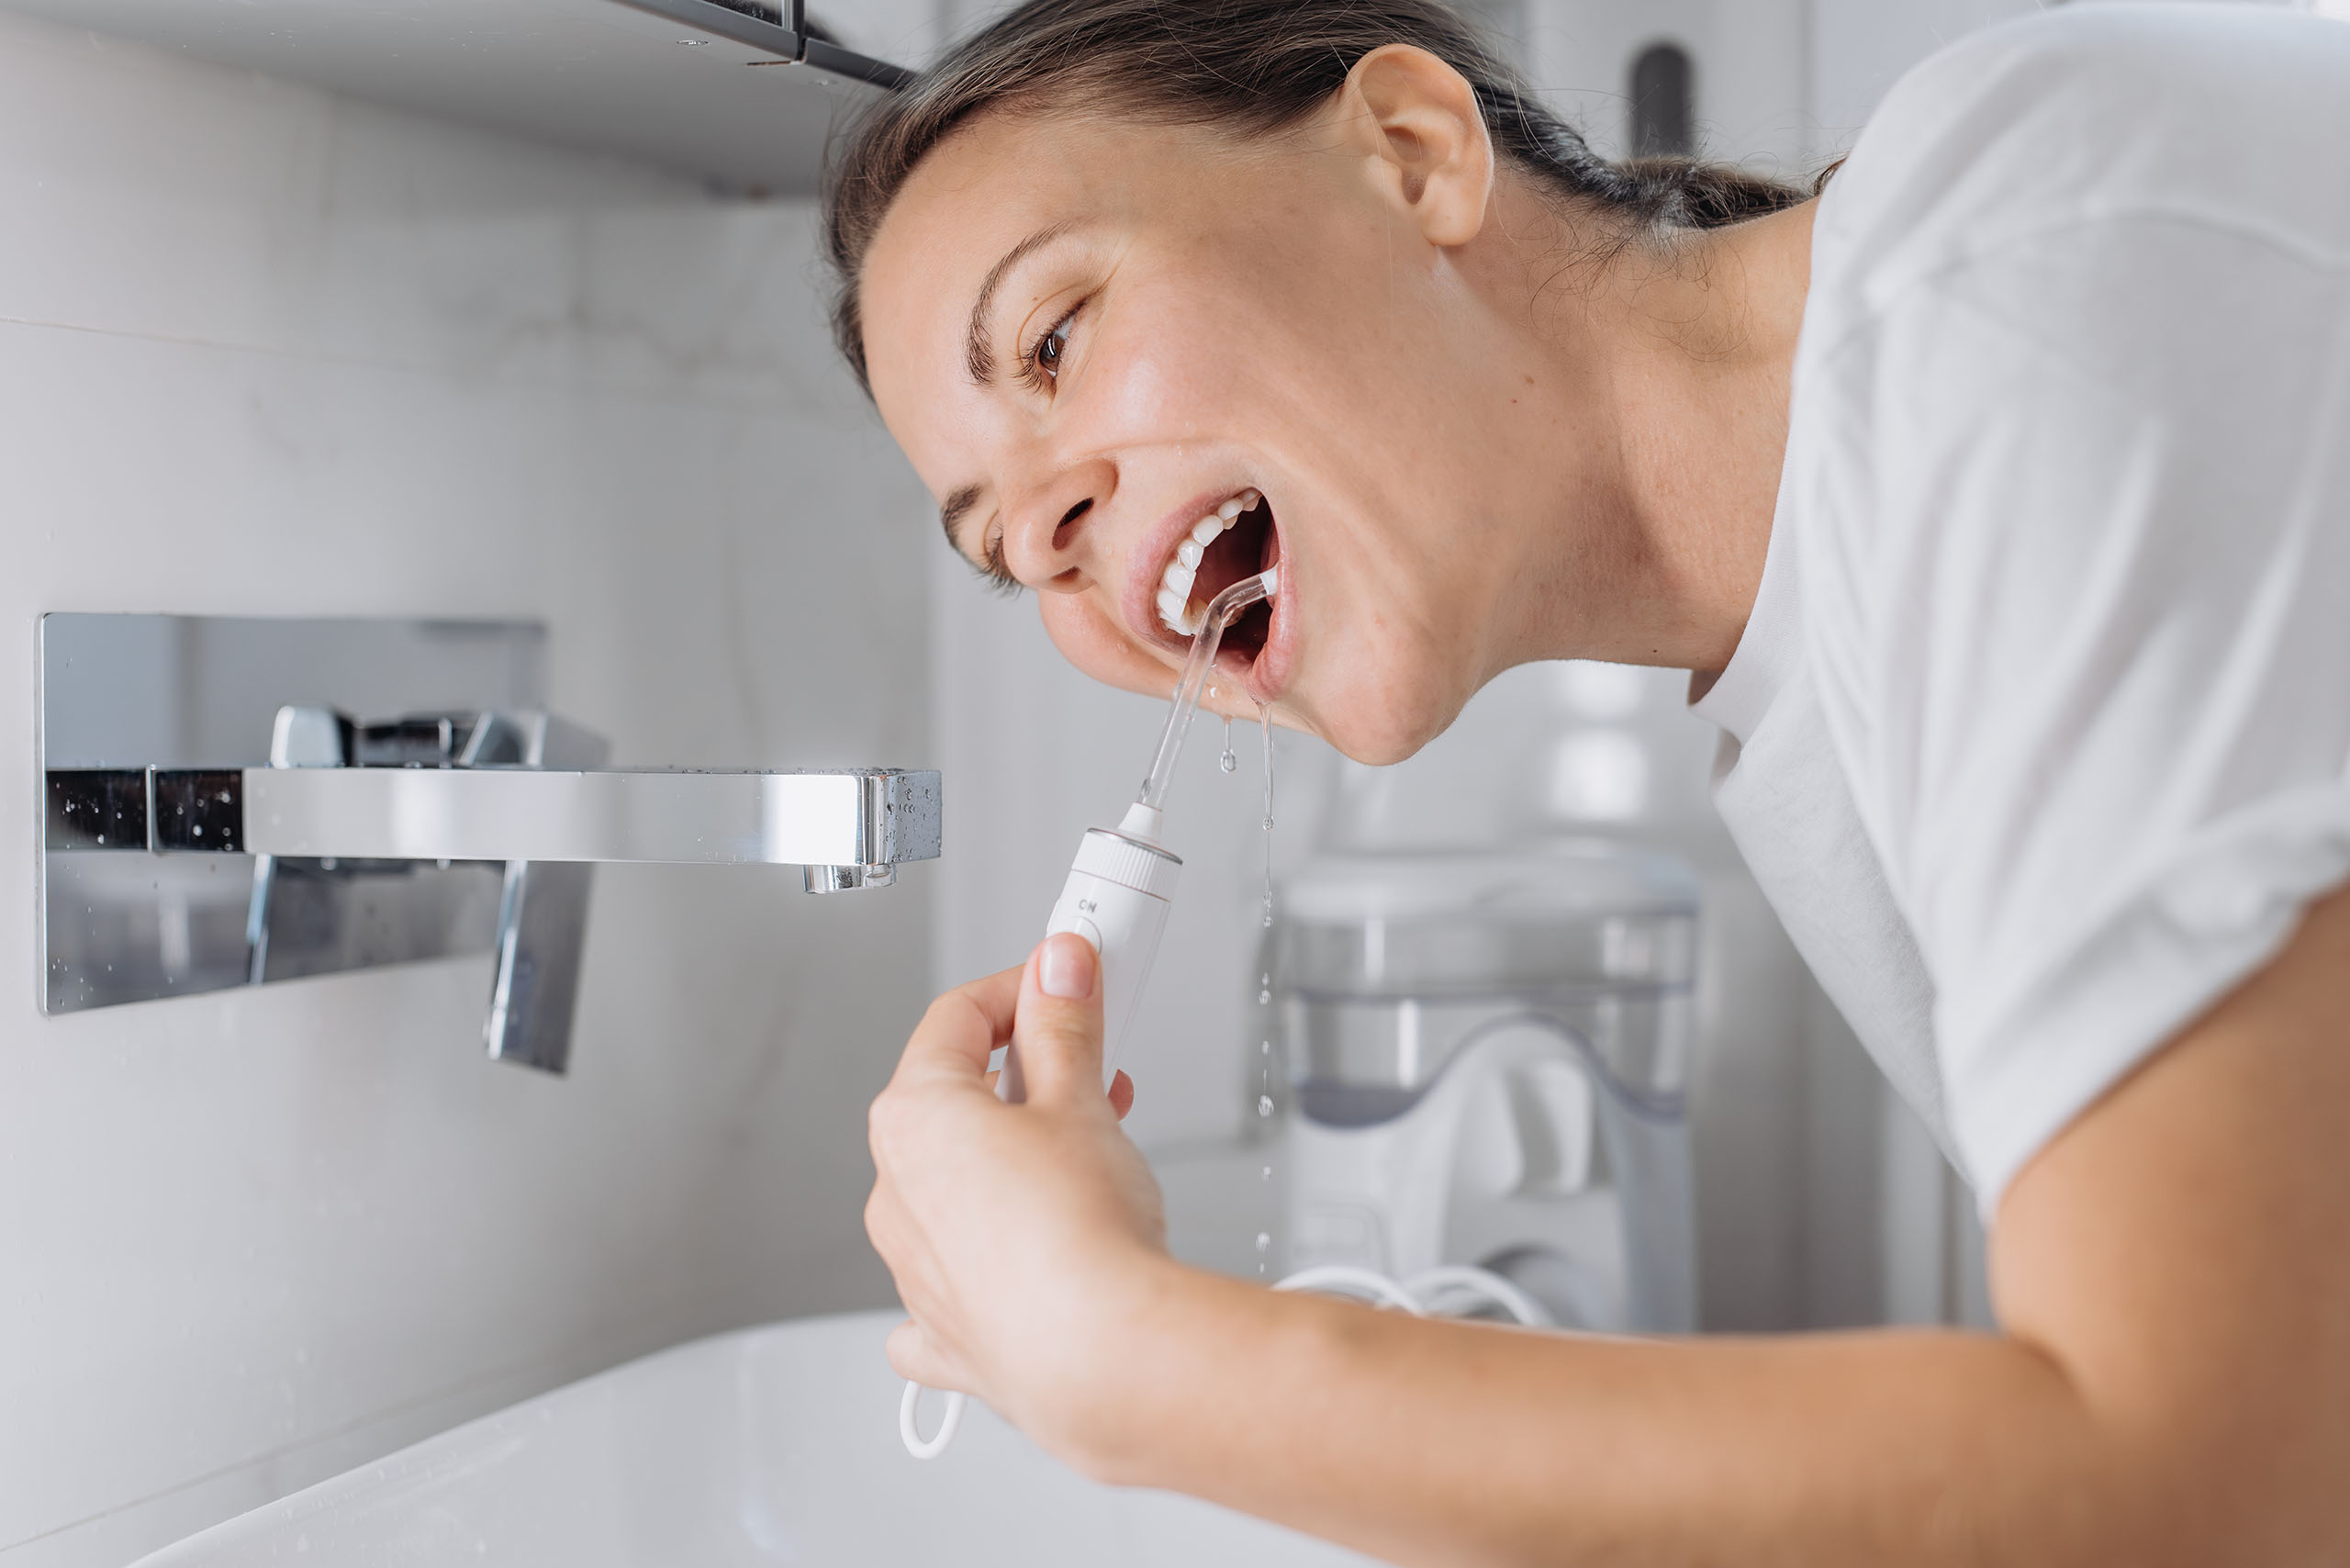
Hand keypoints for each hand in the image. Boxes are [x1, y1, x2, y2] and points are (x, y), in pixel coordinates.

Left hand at [865, 933, 1168, 1446]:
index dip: (1021, 989)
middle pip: (956, 1101)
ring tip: (1095, 1155)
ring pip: (956, 1185)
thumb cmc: (1081, 1234)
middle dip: (1031, 1075)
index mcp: (912, 1119)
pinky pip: (952, 1282)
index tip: (1067, 981)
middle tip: (1097, 1069)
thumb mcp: (1081, 1098)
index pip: (956, 1018)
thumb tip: (1056, 968)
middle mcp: (896, 1193)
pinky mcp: (951, 1332)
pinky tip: (1025, 1257)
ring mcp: (916, 1269)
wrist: (1106, 1358)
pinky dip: (984, 1261)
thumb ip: (1062, 1023)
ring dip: (1016, 1157)